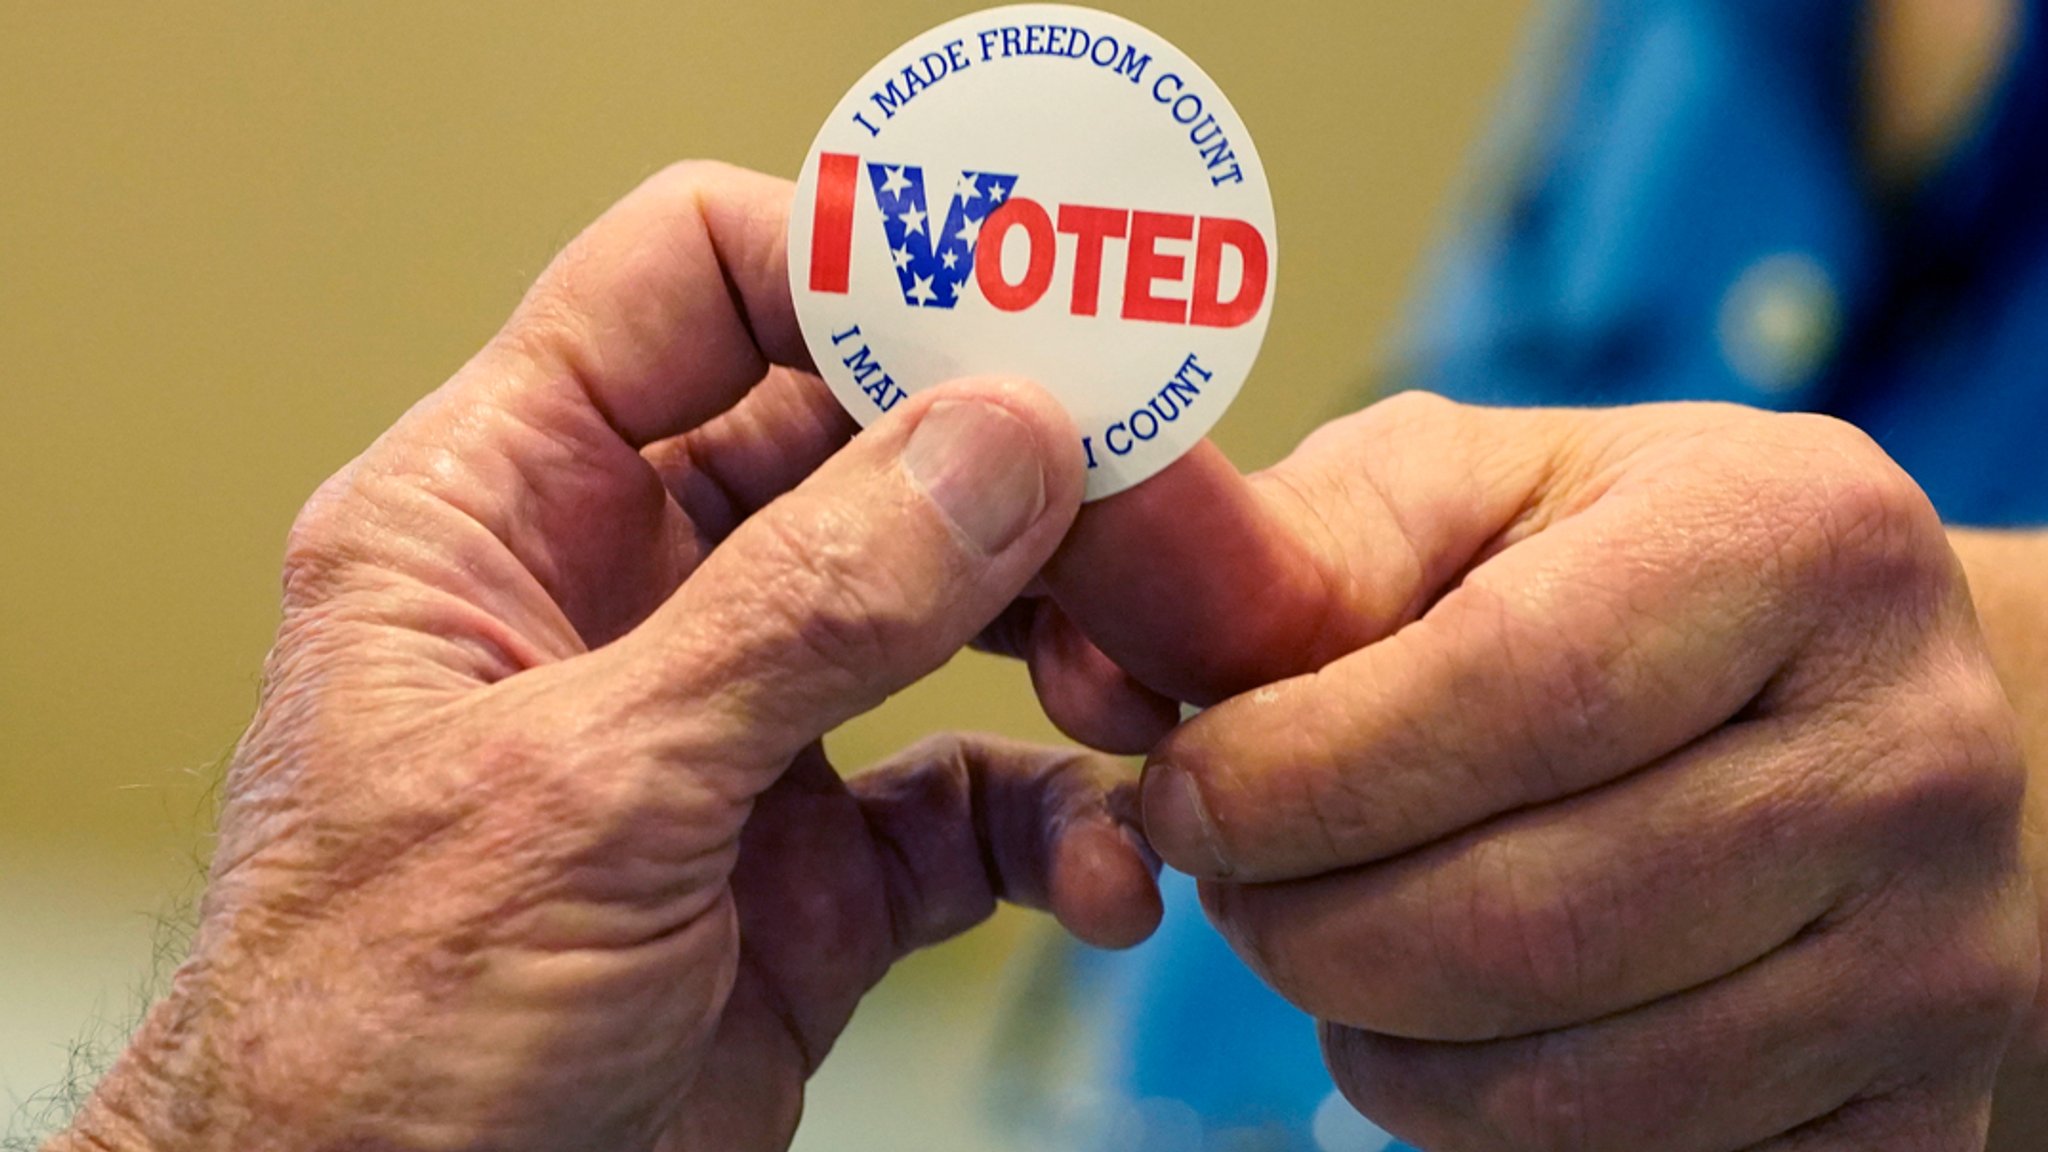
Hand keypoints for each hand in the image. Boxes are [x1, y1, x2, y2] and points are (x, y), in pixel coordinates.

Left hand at [57, 163, 1160, 1151]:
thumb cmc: (368, 1035)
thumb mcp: (584, 792)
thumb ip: (799, 611)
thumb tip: (991, 443)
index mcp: (502, 509)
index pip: (688, 284)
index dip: (847, 267)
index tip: (1009, 309)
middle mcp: (628, 595)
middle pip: (854, 441)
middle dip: (1005, 470)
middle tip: (1137, 496)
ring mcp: (736, 729)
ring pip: (941, 613)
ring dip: (1058, 641)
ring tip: (1135, 688)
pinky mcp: (818, 867)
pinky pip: (975, 800)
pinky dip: (1061, 826)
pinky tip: (1105, 872)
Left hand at [1026, 394, 2041, 1149]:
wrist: (1853, 714)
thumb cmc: (1619, 579)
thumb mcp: (1471, 495)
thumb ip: (1292, 551)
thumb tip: (1098, 656)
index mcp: (1797, 541)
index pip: (1511, 696)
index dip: (1299, 773)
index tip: (1174, 795)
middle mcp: (1911, 754)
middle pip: (1524, 921)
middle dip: (1302, 924)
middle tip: (1228, 878)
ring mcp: (1938, 962)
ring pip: (1559, 1087)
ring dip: (1370, 1035)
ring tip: (1326, 936)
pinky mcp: (1915, 1118)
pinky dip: (1476, 1118)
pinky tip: (1448, 1016)